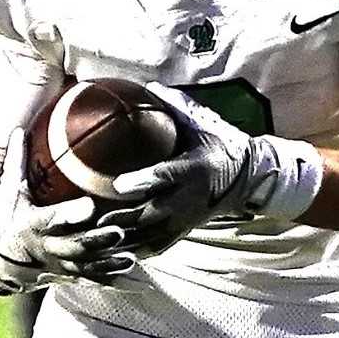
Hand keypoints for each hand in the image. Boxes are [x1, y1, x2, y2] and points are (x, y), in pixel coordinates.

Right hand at [0, 130, 135, 294]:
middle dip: (95, 241)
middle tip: (119, 232)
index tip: (89, 206)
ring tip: (130, 258)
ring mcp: (59, 265)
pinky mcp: (69, 276)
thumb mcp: (9, 193)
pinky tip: (132, 275)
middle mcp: (46, 248)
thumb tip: (18, 130)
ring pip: (86, 266)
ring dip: (108, 263)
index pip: (52, 218)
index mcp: (32, 224)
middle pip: (74, 246)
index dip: (70, 214)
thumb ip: (18, 162)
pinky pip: (91, 279)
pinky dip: (110, 278)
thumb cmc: (6, 219)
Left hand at [104, 88, 321, 252]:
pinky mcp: (185, 229)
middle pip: (150, 213)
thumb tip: (148, 85)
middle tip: (90, 217)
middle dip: (121, 218)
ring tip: (93, 236)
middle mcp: (189, 197)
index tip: (117, 185)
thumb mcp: (204, 124)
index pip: (164, 176)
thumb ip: (176, 107)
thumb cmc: (222, 146)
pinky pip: (158, 246)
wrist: (248, 178)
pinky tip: (114, 252)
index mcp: (193, 168)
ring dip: (123, 238)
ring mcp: (187, 218)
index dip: (141, 182)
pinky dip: (136, 250)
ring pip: (150, 235)